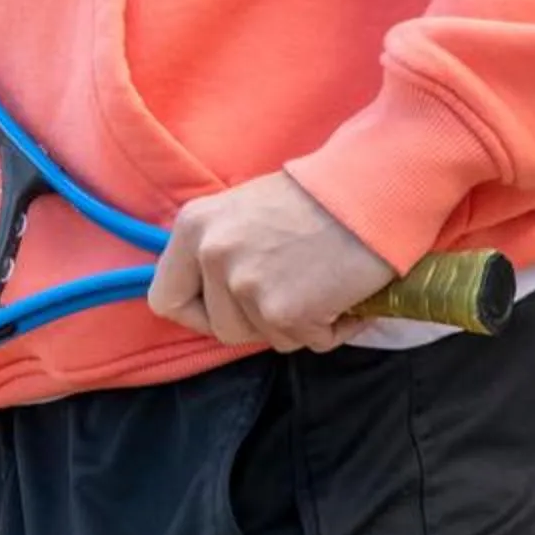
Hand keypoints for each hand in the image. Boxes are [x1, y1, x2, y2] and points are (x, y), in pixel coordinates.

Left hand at [148, 171, 397, 353]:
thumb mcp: (240, 213)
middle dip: (256, 323)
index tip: (226, 310)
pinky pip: (306, 342)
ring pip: (264, 338)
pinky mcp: (284, 310)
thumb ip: (217, 250)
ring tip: (320, 288)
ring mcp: (245, 284)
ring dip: (295, 325)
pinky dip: (331, 329)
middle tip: (290, 296)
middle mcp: (210, 254)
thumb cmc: (314, 200)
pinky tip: (344, 297)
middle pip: (219, 327)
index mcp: (192, 227)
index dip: (197, 313)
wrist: (370, 192)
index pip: (165, 298)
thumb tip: (209, 293)